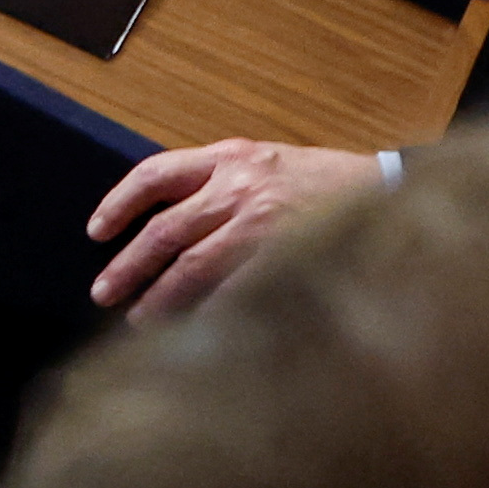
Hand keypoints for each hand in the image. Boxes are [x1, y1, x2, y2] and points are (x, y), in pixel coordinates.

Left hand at [87, 137, 384, 319]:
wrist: (391, 191)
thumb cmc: (329, 184)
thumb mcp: (270, 165)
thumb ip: (224, 185)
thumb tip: (172, 226)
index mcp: (231, 157)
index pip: (155, 174)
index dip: (119, 202)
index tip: (97, 231)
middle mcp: (239, 185)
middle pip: (165, 229)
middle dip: (129, 264)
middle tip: (103, 292)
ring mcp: (262, 222)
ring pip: (192, 264)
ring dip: (160, 295)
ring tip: (138, 319)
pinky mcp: (287, 255)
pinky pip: (235, 290)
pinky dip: (209, 311)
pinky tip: (193, 330)